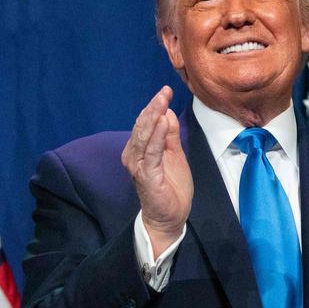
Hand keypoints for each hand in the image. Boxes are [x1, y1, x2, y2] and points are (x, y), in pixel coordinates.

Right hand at [121, 86, 192, 255]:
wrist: (170, 217)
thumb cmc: (171, 187)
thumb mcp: (174, 154)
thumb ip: (170, 135)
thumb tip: (167, 112)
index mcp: (140, 149)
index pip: (145, 123)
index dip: (155, 106)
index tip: (165, 90)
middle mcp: (134, 155)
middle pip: (142, 126)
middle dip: (154, 107)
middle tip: (164, 91)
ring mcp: (139, 166)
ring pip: (144, 136)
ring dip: (153, 117)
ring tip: (162, 101)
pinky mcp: (146, 176)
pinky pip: (152, 153)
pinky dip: (157, 136)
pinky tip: (163, 122)